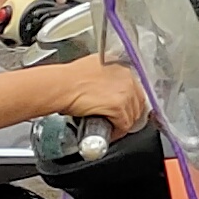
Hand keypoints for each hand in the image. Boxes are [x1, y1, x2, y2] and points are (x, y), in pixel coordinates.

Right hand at [0, 56, 148, 136]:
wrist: (60, 86)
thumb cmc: (68, 78)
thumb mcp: (93, 66)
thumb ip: (104, 72)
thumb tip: (103, 80)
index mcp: (123, 66)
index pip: (136, 87)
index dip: (130, 100)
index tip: (125, 107)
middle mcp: (128, 78)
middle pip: (138, 101)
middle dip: (130, 113)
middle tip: (119, 120)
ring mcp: (125, 93)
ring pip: (132, 114)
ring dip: (124, 123)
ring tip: (112, 127)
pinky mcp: (118, 107)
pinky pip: (124, 124)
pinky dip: (118, 131)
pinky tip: (110, 133)